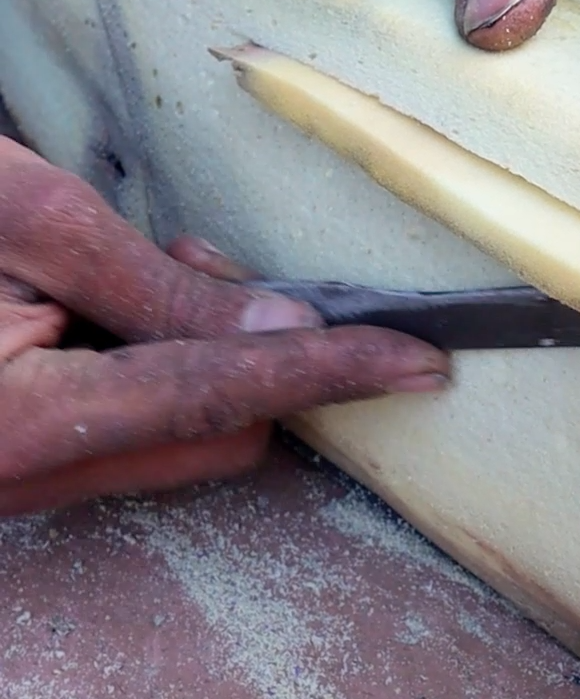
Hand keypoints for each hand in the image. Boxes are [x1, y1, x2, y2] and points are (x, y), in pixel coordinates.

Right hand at [0, 139, 448, 515]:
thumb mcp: (20, 216)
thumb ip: (151, 283)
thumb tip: (276, 322)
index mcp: (21, 429)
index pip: (219, 395)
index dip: (329, 370)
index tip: (420, 362)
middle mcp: (21, 480)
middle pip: (211, 439)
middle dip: (245, 357)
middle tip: (191, 260)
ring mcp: (16, 482)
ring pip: (172, 439)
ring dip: (188, 360)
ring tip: (106, 273)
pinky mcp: (14, 463)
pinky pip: (122, 432)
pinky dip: (140, 370)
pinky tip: (89, 306)